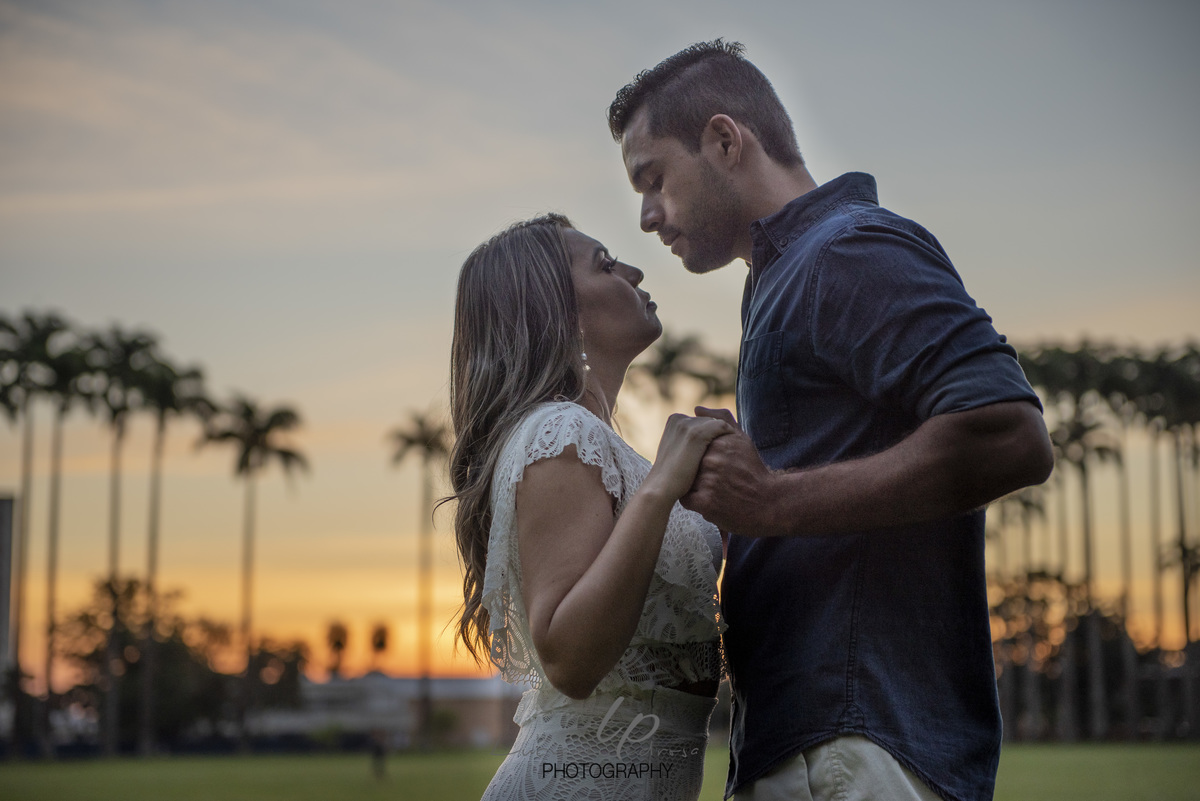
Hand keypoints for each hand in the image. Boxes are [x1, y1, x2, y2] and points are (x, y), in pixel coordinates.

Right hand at [644, 414, 732, 500]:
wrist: (663, 488)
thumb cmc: (672, 476)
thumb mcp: (678, 452)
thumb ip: (686, 440)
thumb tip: (701, 438)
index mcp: (674, 420)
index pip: (702, 421)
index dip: (712, 434)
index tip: (720, 448)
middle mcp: (680, 419)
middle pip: (710, 420)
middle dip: (719, 433)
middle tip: (730, 449)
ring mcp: (687, 425)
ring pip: (717, 422)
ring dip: (726, 435)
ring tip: (733, 451)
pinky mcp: (697, 434)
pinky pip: (722, 427)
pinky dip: (730, 435)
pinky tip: (734, 451)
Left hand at [681, 408, 780, 534]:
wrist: (769, 502)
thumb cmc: (753, 469)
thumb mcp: (742, 440)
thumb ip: (720, 421)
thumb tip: (696, 409)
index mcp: (718, 442)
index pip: (692, 446)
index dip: (699, 456)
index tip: (712, 464)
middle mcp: (712, 460)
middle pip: (688, 464)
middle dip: (696, 471)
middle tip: (714, 479)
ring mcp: (708, 481)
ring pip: (686, 480)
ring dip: (695, 485)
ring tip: (714, 489)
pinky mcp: (706, 503)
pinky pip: (686, 499)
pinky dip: (695, 500)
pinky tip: (709, 499)